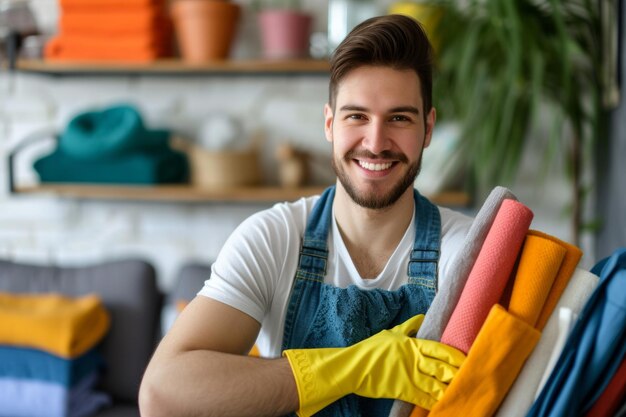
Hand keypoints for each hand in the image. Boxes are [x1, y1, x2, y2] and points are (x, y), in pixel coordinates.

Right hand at [283, 314, 465, 416]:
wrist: (352, 366)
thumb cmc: (371, 349)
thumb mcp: (391, 334)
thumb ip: (409, 327)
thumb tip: (422, 318)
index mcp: (412, 344)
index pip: (440, 349)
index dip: (456, 356)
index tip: (468, 359)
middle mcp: (413, 358)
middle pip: (442, 366)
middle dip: (458, 373)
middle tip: (472, 377)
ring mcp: (408, 374)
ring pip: (436, 383)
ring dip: (450, 388)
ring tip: (463, 392)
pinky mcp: (402, 389)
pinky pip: (424, 397)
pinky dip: (435, 401)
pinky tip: (445, 404)